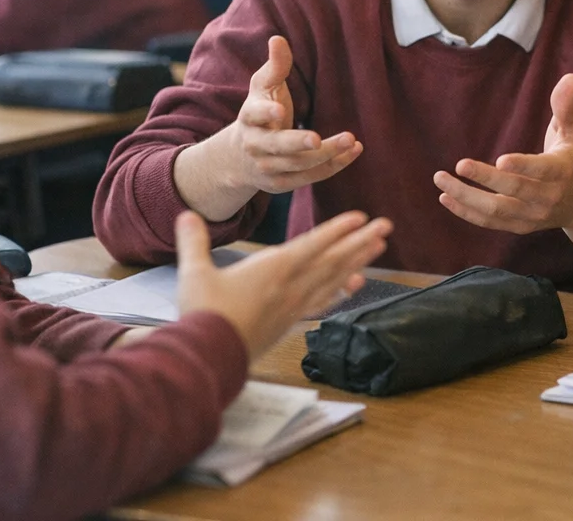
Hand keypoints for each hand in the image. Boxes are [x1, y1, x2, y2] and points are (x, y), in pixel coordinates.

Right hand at [174, 209, 391, 359]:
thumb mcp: (194, 273)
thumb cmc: (203, 313)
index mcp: (273, 269)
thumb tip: (186, 214)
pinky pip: (323, 302)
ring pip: (334, 279)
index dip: (338, 229)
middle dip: (360, 240)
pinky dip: (341, 291)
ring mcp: (294, 306)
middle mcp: (291, 286)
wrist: (211, 357)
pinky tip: (354, 285)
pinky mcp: (290, 323)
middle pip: (334, 259)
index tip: (361, 217)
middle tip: (386, 226)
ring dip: (358, 260)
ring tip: (379, 247)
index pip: (313, 244)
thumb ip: (194, 241)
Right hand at [208, 35, 363, 198]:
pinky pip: (311, 176)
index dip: (265, 112)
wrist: (238, 158)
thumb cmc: (259, 113)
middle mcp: (256, 146)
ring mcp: (269, 168)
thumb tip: (278, 39)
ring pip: (299, 164)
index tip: (278, 110)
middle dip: (298, 143)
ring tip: (351, 140)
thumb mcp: (262, 88)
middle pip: (278, 147)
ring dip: (327, 154)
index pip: (254, 114)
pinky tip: (354, 151)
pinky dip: (334, 165)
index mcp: (249, 118)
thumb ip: (275, 66)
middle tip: (318, 139)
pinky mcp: (283, 184)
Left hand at [434, 73, 572, 234]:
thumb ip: (565, 105)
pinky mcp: (520, 226)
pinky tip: (445, 197)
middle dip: (485, 179)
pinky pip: (490, 222)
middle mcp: (548, 197)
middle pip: (514, 190)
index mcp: (562, 170)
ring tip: (440, 179)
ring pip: (497, 211)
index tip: (499, 160)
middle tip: (459, 164)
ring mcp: (533, 215)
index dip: (522, 166)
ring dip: (466, 197)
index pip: (542, 170)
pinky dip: (466, 212)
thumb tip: (570, 77)